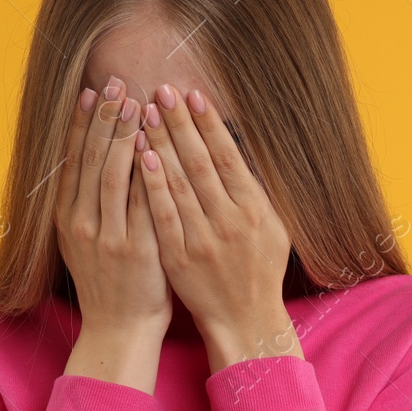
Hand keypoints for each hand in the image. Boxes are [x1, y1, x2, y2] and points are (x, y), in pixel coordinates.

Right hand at [55, 76, 171, 391]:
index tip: (92, 91)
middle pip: (91, 160)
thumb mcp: (84, 241)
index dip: (82, 124)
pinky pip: (142, 202)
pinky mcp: (136, 250)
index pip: (71, 160)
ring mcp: (107, 237)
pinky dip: (146, 171)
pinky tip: (155, 144)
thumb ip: (86, 204)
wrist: (120, 329)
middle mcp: (81, 225)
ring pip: (113, 175)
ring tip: (136, 102)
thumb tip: (92, 157)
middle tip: (116, 82)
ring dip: (124, 135)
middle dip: (104, 118)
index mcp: (66, 219)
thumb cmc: (110, 282)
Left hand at [136, 84, 302, 373]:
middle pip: (201, 162)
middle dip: (180, 124)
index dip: (209, 124)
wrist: (244, 320)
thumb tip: (234, 147)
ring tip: (144, 113)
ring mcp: (204, 239)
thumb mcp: (271, 227)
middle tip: (162, 90)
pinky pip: (163, 215)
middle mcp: (231, 220)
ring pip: (179, 183)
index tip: (193, 94)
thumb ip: (253, 189)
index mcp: (255, 208)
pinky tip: (140, 157)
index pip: (228, 156)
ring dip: (161, 145)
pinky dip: (152, 185)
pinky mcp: (180, 257)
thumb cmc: (258, 270)